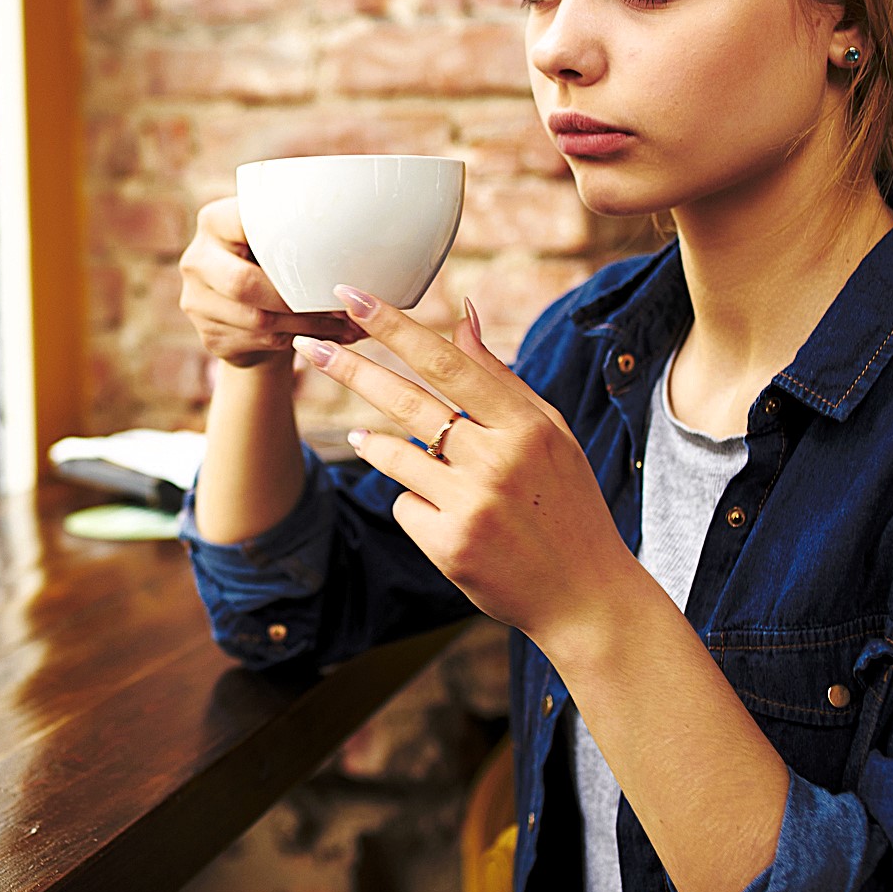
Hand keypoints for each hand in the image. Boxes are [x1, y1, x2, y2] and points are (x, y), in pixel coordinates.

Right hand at [179, 197, 364, 368]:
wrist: (251, 309)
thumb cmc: (274, 264)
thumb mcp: (279, 240)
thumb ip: (301, 233)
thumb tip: (364, 245)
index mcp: (214, 222)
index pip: (244, 223)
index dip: (282, 237)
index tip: (320, 246)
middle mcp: (197, 260)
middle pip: (244, 283)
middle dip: (296, 297)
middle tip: (338, 302)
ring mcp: (197, 302)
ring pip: (257, 319)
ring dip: (307, 325)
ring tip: (346, 326)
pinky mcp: (210, 337)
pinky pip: (260, 342)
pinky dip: (298, 340)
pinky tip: (325, 340)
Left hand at [291, 285, 640, 639]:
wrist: (584, 594)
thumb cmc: (565, 503)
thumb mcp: (549, 433)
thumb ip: (500, 377)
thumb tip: (463, 315)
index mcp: (526, 425)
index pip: (447, 363)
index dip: (395, 327)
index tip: (353, 298)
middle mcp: (498, 460)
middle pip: (407, 401)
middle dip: (351, 368)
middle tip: (309, 344)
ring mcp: (471, 504)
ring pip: (392, 453)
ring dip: (373, 443)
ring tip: (366, 438)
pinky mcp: (448, 544)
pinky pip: (402, 503)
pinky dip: (414, 501)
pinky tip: (443, 514)